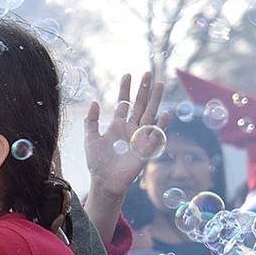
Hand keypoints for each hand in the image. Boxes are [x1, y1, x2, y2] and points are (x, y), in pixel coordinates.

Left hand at [85, 72, 167, 201]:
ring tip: (160, 84)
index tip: (127, 75)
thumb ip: (91, 121)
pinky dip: (161, 126)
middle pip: (140, 104)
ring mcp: (140, 137)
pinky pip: (156, 135)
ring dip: (155, 100)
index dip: (125, 89)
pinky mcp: (146, 148)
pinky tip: (165, 115)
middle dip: (143, 89)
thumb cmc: (97, 161)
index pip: (123, 103)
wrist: (104, 180)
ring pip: (150, 114)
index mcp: (118, 124)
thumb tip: (94, 102)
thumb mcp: (90, 139)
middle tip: (147, 73)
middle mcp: (131, 128)